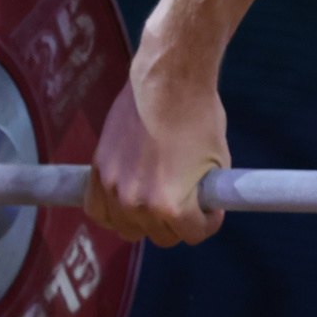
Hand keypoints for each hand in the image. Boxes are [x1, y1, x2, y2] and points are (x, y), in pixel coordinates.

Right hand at [85, 48, 229, 246]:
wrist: (168, 81)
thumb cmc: (199, 116)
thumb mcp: (218, 162)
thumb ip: (207, 195)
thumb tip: (203, 209)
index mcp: (171, 206)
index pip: (193, 234)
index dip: (208, 221)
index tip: (210, 209)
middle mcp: (138, 205)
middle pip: (160, 236)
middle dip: (179, 222)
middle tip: (187, 200)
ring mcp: (114, 189)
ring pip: (128, 229)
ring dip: (146, 220)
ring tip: (158, 199)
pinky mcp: (98, 171)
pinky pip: (97, 210)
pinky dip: (112, 212)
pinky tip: (126, 202)